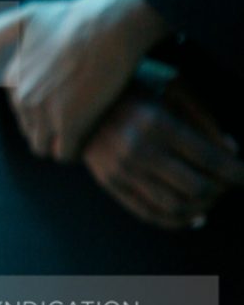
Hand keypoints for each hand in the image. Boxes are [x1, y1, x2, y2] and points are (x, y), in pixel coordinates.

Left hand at [0, 0, 168, 161]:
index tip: (66, 98)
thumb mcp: (25, 16)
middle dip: (50, 129)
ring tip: (84, 125)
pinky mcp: (70, 124)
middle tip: (78, 113)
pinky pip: (65, 155)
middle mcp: (22, 99)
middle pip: (31, 133)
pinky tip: (90, 133)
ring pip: (45, 147)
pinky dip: (76, 150)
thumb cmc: (71, 17)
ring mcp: (44, 113)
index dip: (44, 110)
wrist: (109, 23)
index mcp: (11, 80)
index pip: (20, 113)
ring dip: (62, 142)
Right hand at [80, 75, 243, 230]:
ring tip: (212, 197)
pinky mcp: (109, 183)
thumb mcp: (173, 86)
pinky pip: (149, 213)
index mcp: (157, 122)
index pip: (210, 160)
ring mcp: (121, 170)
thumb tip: (232, 152)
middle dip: (221, 190)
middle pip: (196, 187)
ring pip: (175, 206)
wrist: (77, 94)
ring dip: (202, 207)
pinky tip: (193, 216)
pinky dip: (177, 221)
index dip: (236, 173)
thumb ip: (204, 117)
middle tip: (229, 183)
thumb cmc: (135, 84)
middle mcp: (138, 150)